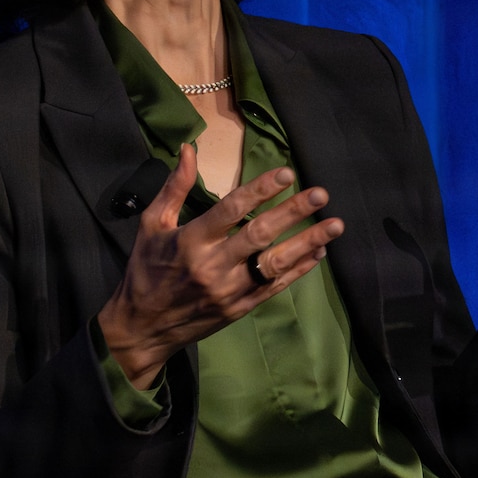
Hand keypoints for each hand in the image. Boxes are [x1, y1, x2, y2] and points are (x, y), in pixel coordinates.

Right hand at [98, 143, 343, 386]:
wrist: (142, 329)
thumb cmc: (146, 270)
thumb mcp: (152, 225)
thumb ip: (174, 187)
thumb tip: (189, 149)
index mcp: (191, 241)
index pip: (231, 210)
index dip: (260, 190)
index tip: (286, 173)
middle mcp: (213, 265)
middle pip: (260, 234)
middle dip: (293, 212)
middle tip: (320, 192)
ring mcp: (230, 290)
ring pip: (275, 264)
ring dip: (308, 242)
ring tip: (335, 225)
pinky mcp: (240, 309)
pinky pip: (275, 287)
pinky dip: (299, 269)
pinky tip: (319, 252)